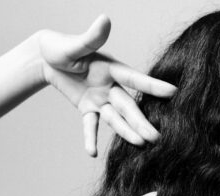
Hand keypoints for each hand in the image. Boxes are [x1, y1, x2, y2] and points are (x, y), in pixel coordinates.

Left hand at [36, 15, 175, 156]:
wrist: (46, 58)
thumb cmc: (61, 46)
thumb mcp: (75, 45)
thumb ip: (91, 37)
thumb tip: (104, 19)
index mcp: (112, 69)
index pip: (135, 79)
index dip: (153, 86)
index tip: (173, 92)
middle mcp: (111, 86)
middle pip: (129, 107)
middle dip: (142, 122)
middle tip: (156, 137)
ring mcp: (101, 99)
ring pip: (116, 119)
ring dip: (127, 132)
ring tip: (140, 144)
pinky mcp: (88, 109)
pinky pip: (90, 126)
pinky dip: (90, 138)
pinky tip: (92, 153)